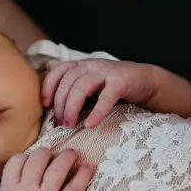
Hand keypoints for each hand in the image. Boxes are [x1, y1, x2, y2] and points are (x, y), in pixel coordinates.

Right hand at [0, 149, 92, 190]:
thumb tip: (3, 186)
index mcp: (9, 189)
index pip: (16, 161)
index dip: (25, 157)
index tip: (31, 159)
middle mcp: (27, 188)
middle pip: (38, 159)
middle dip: (46, 153)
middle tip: (52, 154)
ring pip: (57, 167)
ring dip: (67, 157)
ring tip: (73, 153)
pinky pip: (74, 187)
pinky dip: (83, 175)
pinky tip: (89, 167)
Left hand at [42, 59, 158, 127]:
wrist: (146, 79)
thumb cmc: (115, 86)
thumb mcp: (92, 84)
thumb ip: (76, 91)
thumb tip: (56, 112)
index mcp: (82, 65)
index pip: (59, 71)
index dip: (48, 86)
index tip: (45, 104)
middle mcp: (91, 65)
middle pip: (68, 81)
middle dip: (60, 104)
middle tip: (60, 124)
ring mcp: (106, 72)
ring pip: (81, 87)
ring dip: (72, 108)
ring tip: (70, 125)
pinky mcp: (121, 82)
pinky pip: (105, 98)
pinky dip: (96, 112)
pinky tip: (90, 124)